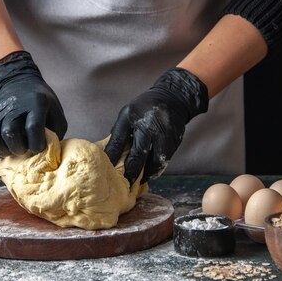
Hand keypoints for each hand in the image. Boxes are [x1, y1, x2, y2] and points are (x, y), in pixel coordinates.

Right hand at [0, 51, 66, 157]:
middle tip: (24, 151)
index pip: (33, 126)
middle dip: (18, 148)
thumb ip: (54, 133)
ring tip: (12, 152)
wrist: (19, 82)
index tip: (38, 148)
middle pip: (10, 132)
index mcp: (36, 103)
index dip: (37, 143)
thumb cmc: (41, 103)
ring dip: (4, 150)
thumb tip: (47, 155)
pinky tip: (2, 151)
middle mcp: (14, 105)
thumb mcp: (55, 113)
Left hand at [104, 68, 208, 184]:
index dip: (112, 155)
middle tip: (125, 181)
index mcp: (133, 117)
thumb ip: (120, 132)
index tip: (107, 169)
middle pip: (139, 154)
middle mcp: (150, 125)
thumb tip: (108, 153)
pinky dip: (157, 167)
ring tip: (139, 181)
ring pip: (155, 161)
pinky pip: (165, 159)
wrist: (173, 99)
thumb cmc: (145, 107)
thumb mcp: (128, 113)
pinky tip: (150, 172)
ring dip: (147, 172)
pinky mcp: (175, 141)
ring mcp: (165, 134)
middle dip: (132, 170)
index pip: (119, 140)